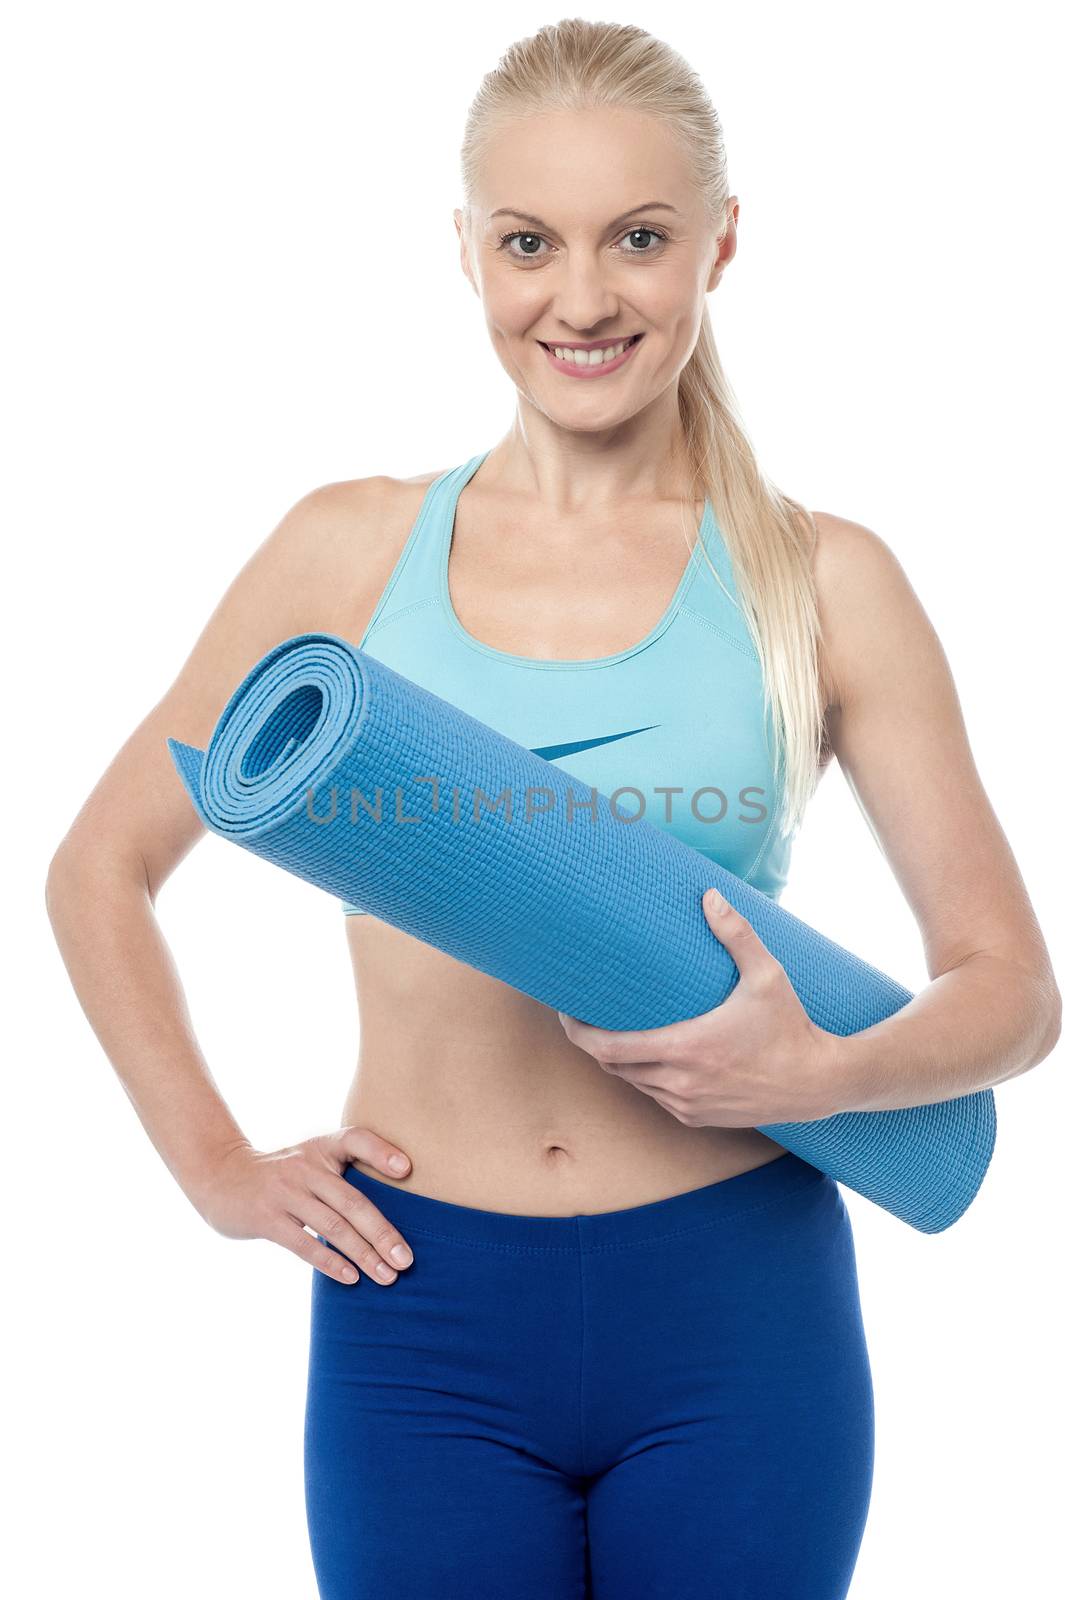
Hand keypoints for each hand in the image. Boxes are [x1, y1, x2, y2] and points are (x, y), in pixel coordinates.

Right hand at [189, 1125, 416, 1286]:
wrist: (221, 1176)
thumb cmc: (282, 1174)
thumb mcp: (310, 1159)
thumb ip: (343, 1174)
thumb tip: (389, 1216)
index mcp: (321, 1147)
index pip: (355, 1139)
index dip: (381, 1151)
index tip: (406, 1169)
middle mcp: (306, 1166)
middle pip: (352, 1201)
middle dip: (382, 1233)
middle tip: (406, 1260)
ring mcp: (285, 1192)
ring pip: (333, 1226)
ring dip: (363, 1255)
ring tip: (387, 1276)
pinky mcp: (267, 1218)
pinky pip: (304, 1243)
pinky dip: (330, 1262)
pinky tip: (351, 1278)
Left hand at [557, 887, 839, 1128]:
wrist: (819, 1083)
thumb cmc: (791, 1026)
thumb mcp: (768, 975)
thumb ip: (737, 935)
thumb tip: (711, 896)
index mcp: (686, 1048)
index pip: (609, 1047)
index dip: (577, 1032)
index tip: (564, 1012)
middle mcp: (679, 1083)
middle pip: (612, 1065)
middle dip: (592, 1043)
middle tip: (580, 1016)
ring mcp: (687, 1105)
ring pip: (632, 1084)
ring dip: (617, 1061)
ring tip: (609, 1032)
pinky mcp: (698, 1118)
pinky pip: (655, 1098)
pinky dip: (644, 1079)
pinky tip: (647, 1058)